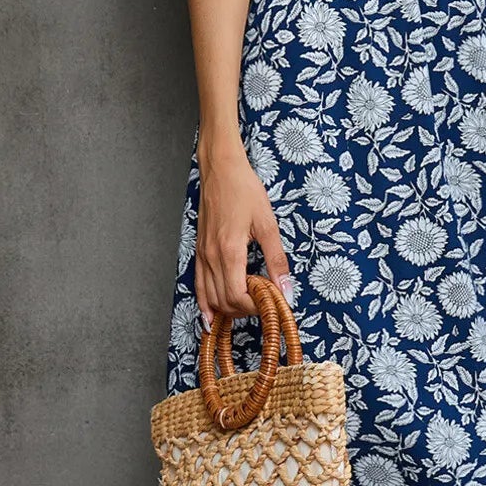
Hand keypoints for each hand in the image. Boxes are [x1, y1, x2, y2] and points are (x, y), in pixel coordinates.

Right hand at [195, 132, 292, 325]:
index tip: (271, 302)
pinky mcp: (198, 250)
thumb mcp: (268, 224)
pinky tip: (212, 315)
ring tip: (247, 306)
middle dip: (244, 309)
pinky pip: (198, 284)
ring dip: (228, 308)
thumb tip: (287, 290)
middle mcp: (211, 257)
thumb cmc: (244, 191)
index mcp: (230, 251)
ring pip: (209, 297)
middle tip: (264, 303)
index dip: (255, 307)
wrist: (221, 169)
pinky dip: (206, 302)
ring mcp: (202, 255)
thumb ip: (277, 260)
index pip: (237, 296)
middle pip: (223, 301)